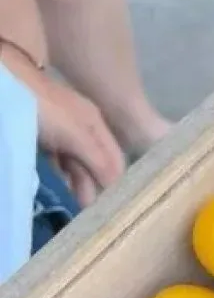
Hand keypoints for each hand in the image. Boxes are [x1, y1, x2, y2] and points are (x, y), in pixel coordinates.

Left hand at [2, 44, 124, 206]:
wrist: (5, 83)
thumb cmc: (45, 109)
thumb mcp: (77, 135)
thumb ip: (98, 162)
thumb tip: (119, 190)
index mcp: (96, 124)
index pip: (116, 160)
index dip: (117, 183)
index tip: (116, 208)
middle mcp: (82, 129)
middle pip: (96, 165)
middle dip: (95, 188)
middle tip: (91, 213)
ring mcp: (60, 133)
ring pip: (76, 165)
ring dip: (77, 185)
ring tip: (76, 207)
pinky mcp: (42, 138)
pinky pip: (57, 163)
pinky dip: (61, 177)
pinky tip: (60, 190)